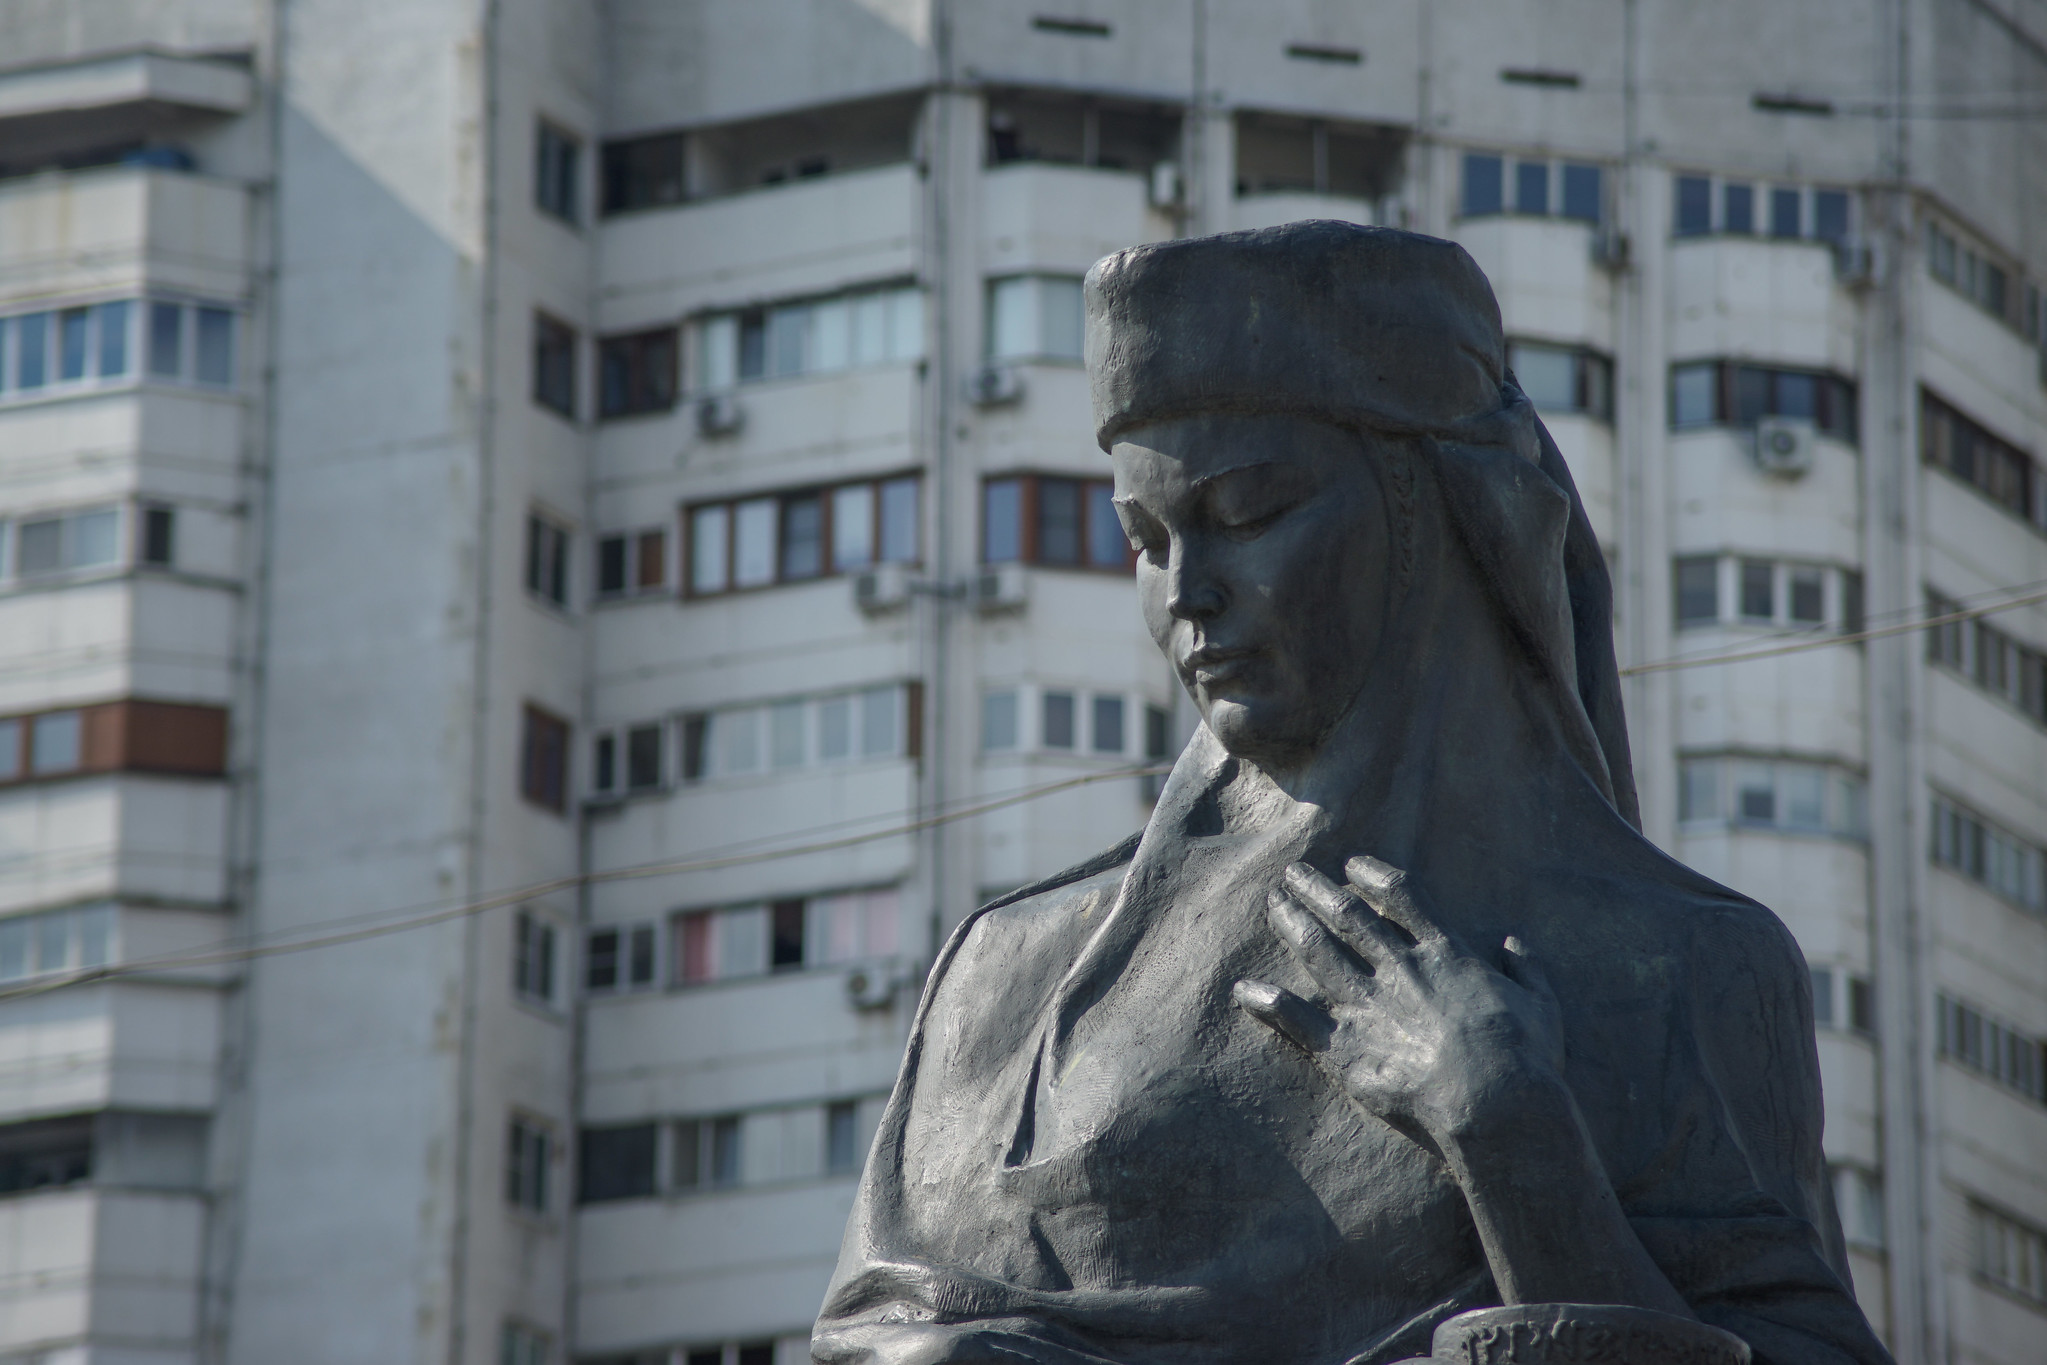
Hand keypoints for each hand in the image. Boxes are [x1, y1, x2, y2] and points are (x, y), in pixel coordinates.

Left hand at [1233, 858, 1565, 1143]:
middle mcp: (1398, 971)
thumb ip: (1527, 969)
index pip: (1401, 900)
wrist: (1494, 1104)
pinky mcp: (1345, 1049)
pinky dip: (1268, 1003)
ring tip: (1272, 905)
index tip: (1350, 866)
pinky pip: (1296, 1020)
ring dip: (1292, 925)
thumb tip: (1514, 943)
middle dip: (1316, 892)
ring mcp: (1367, 1007)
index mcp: (1444, 956)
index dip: (1372, 879)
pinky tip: (1244, 990)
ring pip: (1318, 953)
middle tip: (1291, 873)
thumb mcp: (1541, 1004)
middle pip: (1348, 919)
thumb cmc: (1527, 1058)